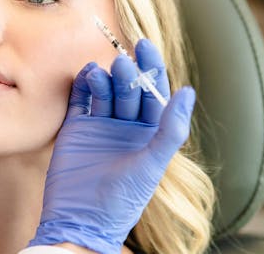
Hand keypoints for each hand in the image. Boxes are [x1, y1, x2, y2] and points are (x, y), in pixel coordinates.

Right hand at [29, 39, 195, 252]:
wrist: (82, 218)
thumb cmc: (123, 198)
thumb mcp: (153, 164)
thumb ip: (170, 129)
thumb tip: (188, 92)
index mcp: (149, 133)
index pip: (154, 93)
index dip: (152, 69)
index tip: (146, 46)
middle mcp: (125, 127)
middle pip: (129, 89)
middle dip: (127, 74)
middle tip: (122, 62)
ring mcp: (99, 127)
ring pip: (105, 92)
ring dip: (105, 78)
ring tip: (102, 72)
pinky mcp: (75, 129)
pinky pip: (80, 100)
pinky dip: (83, 85)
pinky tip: (86, 75)